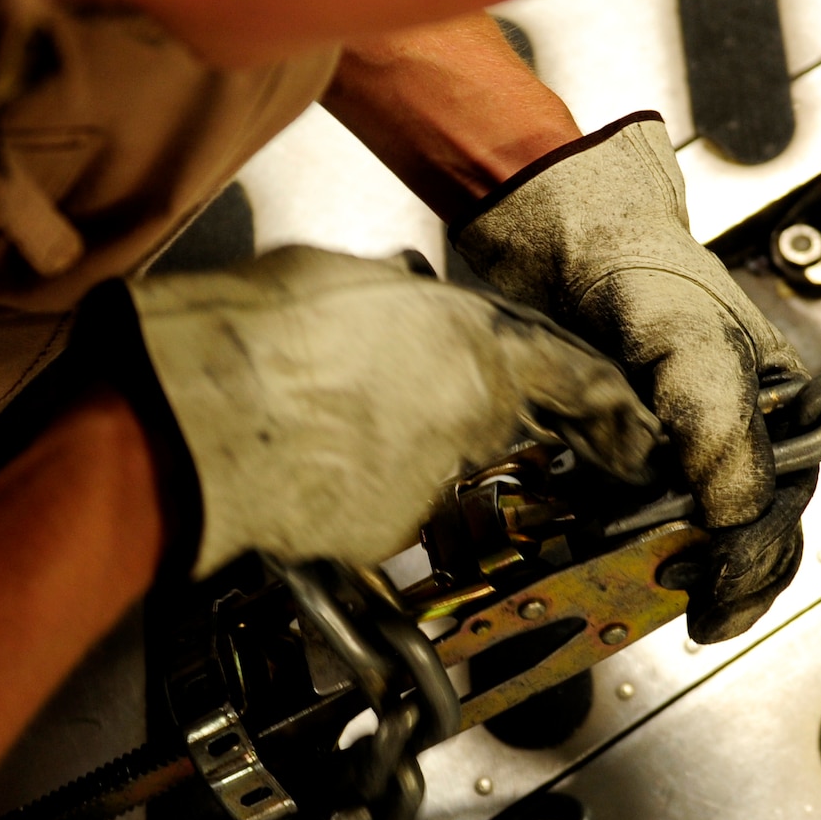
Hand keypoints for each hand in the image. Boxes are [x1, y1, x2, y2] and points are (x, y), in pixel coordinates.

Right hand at [86, 247, 660, 576]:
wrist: (184, 422)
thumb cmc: (244, 338)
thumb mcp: (338, 279)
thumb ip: (397, 301)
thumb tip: (402, 304)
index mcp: (473, 343)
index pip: (580, 382)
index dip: (612, 411)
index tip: (636, 432)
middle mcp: (468, 418)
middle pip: (500, 425)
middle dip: (465, 417)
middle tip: (408, 402)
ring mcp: (426, 488)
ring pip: (438, 471)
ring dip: (397, 451)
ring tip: (321, 421)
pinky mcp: (380, 540)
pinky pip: (385, 512)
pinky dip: (356, 492)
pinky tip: (305, 464)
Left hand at [454, 114, 813, 642]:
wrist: (549, 226)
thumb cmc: (634, 260)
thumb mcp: (691, 338)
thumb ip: (720, 426)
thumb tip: (734, 516)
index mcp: (772, 402)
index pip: (778, 503)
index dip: (753, 558)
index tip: (715, 598)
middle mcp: (730, 426)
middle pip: (748, 528)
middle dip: (729, 577)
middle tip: (697, 616)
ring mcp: (673, 440)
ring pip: (694, 531)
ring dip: (679, 567)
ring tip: (649, 596)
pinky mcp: (615, 447)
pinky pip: (630, 514)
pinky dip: (616, 542)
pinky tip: (593, 554)